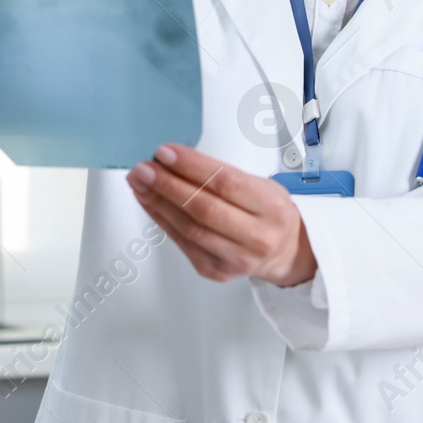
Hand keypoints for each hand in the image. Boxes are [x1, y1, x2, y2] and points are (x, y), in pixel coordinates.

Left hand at [126, 144, 316, 287]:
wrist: (283, 250)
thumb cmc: (267, 211)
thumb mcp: (259, 184)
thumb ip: (220, 174)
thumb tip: (172, 159)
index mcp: (271, 207)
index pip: (225, 183)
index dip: (191, 166)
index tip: (165, 152)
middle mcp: (256, 236)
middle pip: (203, 208)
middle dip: (167, 185)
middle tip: (144, 169)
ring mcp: (235, 258)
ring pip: (188, 228)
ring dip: (158, 202)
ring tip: (140, 183)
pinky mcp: (215, 270)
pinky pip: (181, 242)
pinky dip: (161, 219)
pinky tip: (149, 202)